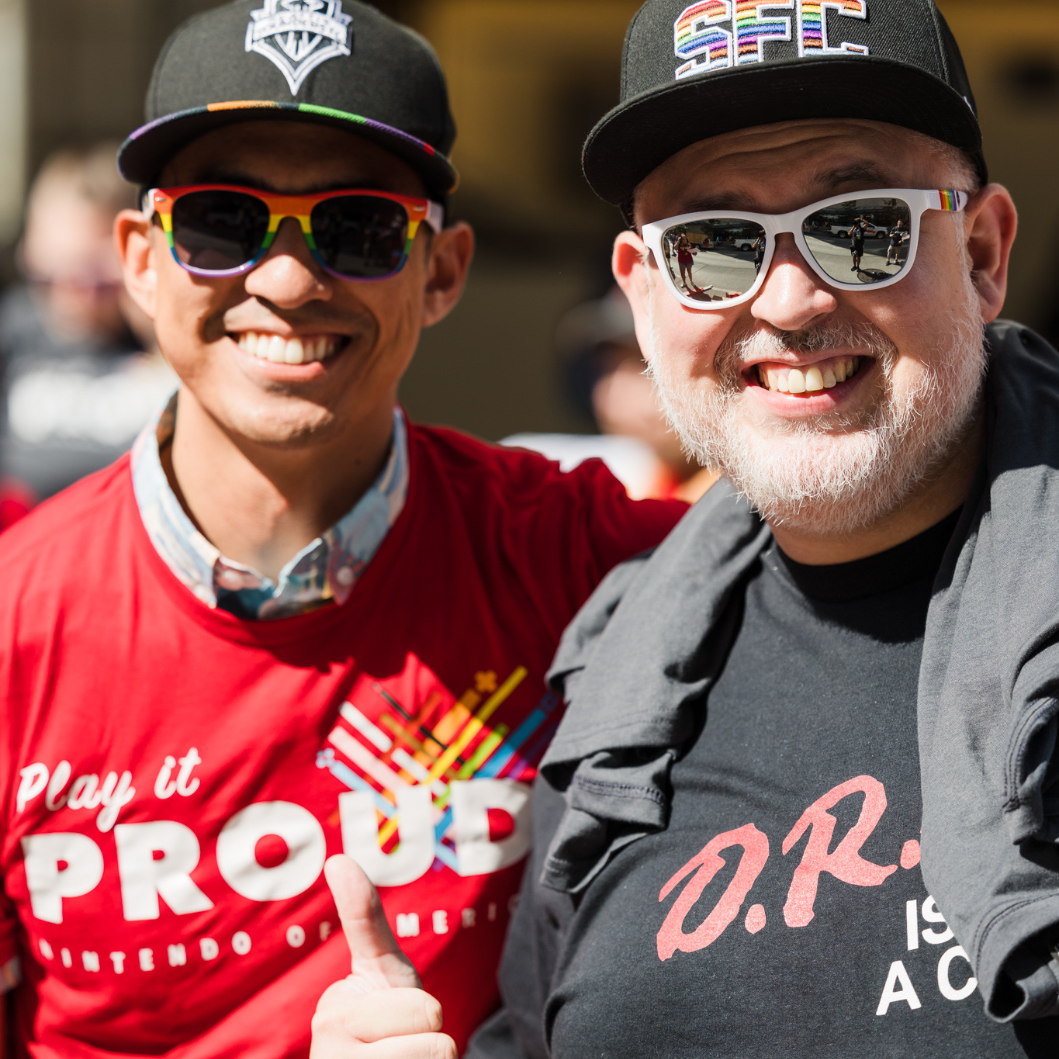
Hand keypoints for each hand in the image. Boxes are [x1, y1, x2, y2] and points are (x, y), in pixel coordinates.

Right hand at [311, 854, 456, 1057]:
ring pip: (437, 1058)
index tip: (401, 1010)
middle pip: (434, 1031)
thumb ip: (363, 918)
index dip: (423, 1020)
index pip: (425, 1010)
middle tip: (405, 1049)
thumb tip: (336, 858)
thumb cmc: (386, 1028)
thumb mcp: (382, 973)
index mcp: (335, 1014)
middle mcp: (328, 1052)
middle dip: (432, 1039)